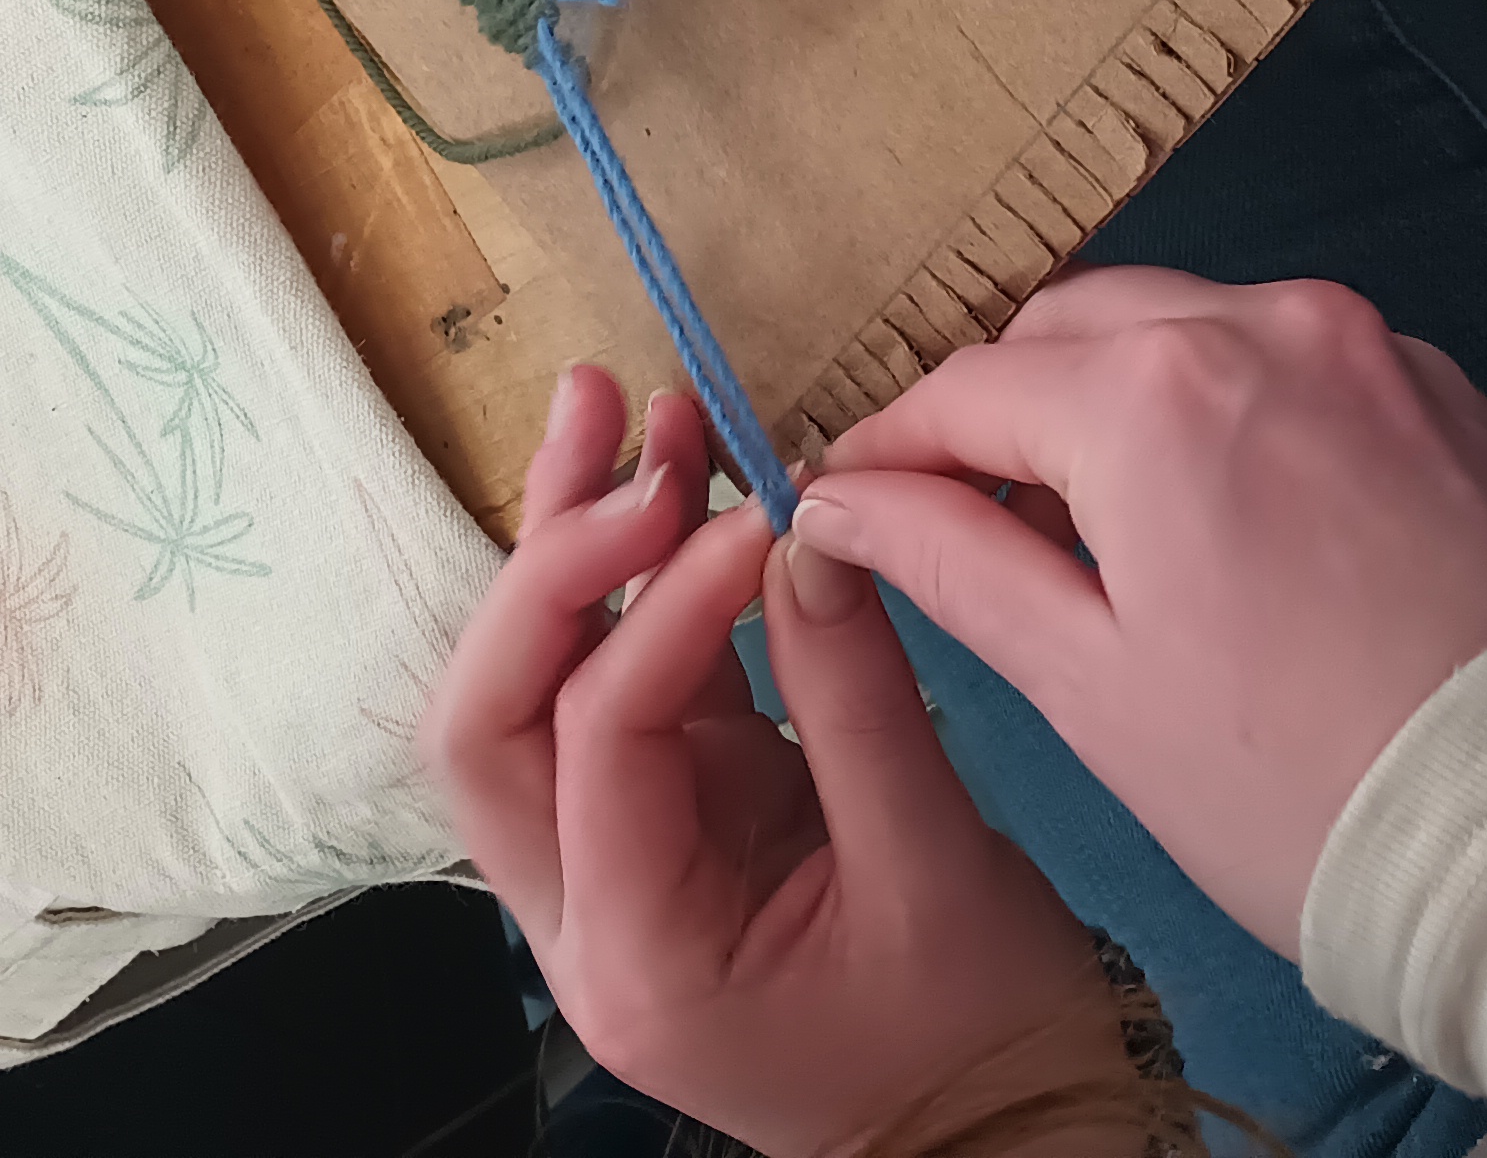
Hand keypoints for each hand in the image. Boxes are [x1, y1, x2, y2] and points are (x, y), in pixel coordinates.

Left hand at [426, 367, 1136, 1157]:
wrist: (996, 1135)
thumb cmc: (977, 1036)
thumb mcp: (938, 870)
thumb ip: (861, 696)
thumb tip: (810, 526)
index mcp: (640, 959)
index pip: (600, 744)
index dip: (665, 609)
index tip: (755, 510)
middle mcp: (582, 919)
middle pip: (490, 721)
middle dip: (548, 562)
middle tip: (623, 426)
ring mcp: (608, 863)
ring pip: (527, 692)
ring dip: (571, 545)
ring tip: (616, 403)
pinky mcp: (660, 815)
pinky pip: (610, 685)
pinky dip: (635, 583)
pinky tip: (670, 475)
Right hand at [792, 269, 1486, 949]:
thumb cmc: (1304, 788)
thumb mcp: (1090, 685)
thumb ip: (951, 560)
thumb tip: (841, 499)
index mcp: (1156, 392)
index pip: (968, 386)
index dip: (892, 449)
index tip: (850, 504)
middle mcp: (1263, 324)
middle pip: (1074, 328)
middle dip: (1006, 410)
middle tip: (973, 524)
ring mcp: (1369, 347)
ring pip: (1187, 329)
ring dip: (1120, 402)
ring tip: (1109, 536)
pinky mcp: (1446, 391)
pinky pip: (1293, 363)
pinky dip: (1231, 413)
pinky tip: (1233, 525)